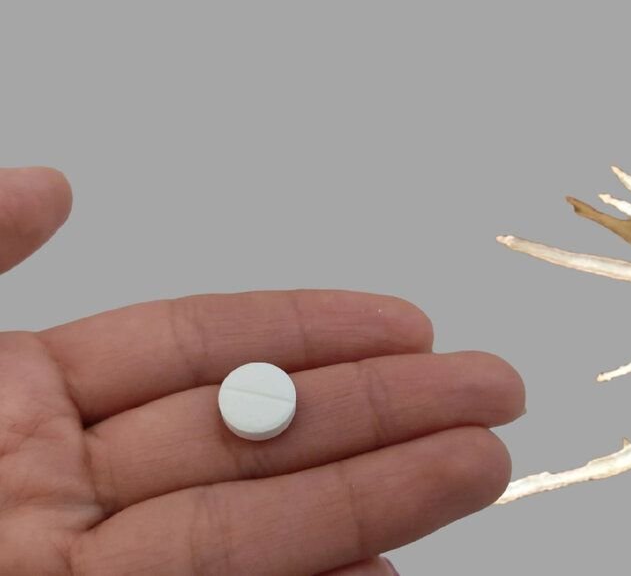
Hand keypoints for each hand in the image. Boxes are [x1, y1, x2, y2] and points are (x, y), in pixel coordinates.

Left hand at [0, 167, 525, 574]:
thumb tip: (49, 183)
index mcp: (11, 403)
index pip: (191, 350)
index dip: (307, 330)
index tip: (409, 324)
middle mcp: (61, 488)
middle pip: (254, 436)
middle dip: (383, 412)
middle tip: (493, 393)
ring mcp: (85, 570)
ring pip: (257, 525)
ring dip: (378, 498)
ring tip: (475, 469)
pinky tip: (386, 567)